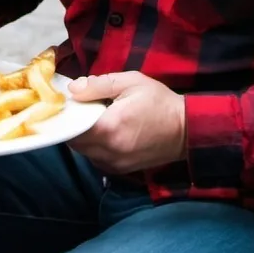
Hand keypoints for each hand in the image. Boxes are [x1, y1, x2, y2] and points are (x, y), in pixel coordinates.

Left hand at [66, 71, 186, 173]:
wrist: (187, 129)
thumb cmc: (158, 102)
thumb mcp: (130, 82)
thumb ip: (98, 85)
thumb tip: (73, 89)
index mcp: (110, 128)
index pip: (72, 128)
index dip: (66, 115)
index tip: (68, 103)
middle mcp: (110, 151)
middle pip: (75, 143)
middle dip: (73, 126)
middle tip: (80, 109)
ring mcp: (116, 164)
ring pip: (85, 153)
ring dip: (83, 138)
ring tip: (93, 119)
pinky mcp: (122, 170)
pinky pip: (97, 159)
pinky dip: (94, 147)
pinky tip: (104, 132)